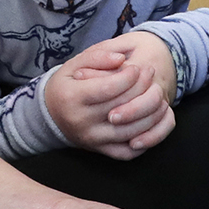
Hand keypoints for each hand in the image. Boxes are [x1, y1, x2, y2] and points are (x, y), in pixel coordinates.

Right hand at [42, 34, 177, 158]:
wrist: (51, 115)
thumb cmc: (66, 85)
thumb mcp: (73, 65)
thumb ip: (96, 56)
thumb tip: (121, 59)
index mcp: (72, 97)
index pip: (109, 88)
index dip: (128, 76)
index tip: (136, 67)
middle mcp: (81, 121)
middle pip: (122, 107)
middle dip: (142, 88)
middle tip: (150, 74)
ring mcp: (91, 139)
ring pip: (130, 131)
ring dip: (151, 113)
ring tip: (157, 94)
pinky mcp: (99, 151)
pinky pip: (128, 152)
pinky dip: (144, 139)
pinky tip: (149, 120)